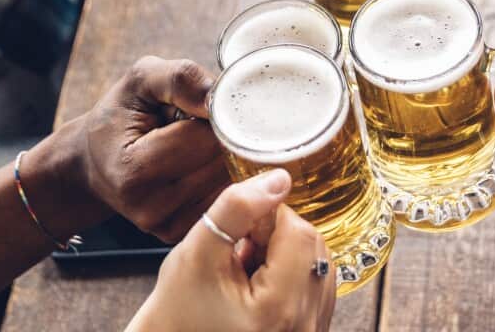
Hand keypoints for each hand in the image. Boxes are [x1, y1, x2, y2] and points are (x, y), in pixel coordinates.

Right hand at [57, 57, 229, 240]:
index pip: (205, 139)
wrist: (94, 161)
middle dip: (223, 137)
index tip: (203, 106)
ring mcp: (166, 226)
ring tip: (195, 146)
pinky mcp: (180, 234)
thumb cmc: (120, 116)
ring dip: (224, 158)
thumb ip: (179, 79)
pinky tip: (198, 166)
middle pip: (221, 163)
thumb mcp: (140, 81)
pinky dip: (221, 179)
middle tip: (199, 125)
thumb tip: (218, 98)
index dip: (215, 115)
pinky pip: (224, 202)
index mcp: (135, 170)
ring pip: (229, 184)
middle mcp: (150, 207)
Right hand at [128, 169, 334, 331]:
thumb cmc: (179, 308)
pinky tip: (259, 284)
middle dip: (277, 236)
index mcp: (278, 307)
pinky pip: (314, 285)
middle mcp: (305, 325)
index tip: (240, 229)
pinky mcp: (310, 331)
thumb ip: (237, 208)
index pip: (298, 232)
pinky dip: (290, 275)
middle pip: (312, 246)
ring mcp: (311, 331)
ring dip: (284, 254)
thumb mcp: (197, 251)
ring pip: (315, 263)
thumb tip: (278, 179)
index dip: (269, 217)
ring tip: (247, 269)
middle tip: (239, 250)